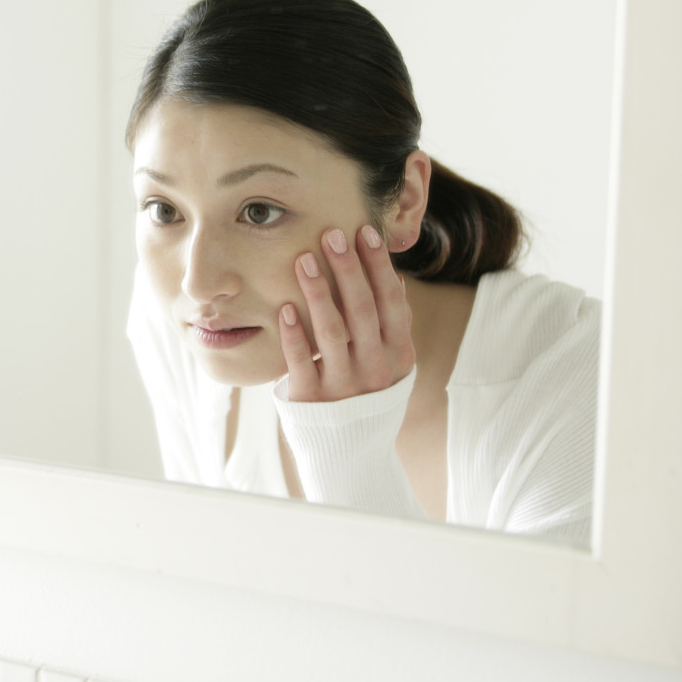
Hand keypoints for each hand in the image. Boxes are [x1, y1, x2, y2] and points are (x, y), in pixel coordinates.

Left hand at [279, 226, 413, 401]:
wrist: (349, 450)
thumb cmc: (368, 390)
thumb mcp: (390, 360)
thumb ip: (392, 324)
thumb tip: (395, 277)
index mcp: (397, 354)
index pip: (390, 302)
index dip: (378, 266)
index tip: (363, 231)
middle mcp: (375, 368)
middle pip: (362, 310)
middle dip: (348, 269)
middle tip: (331, 235)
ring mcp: (343, 385)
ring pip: (332, 332)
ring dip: (318, 293)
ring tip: (303, 259)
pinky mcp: (312, 398)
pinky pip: (301, 361)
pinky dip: (294, 334)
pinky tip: (284, 307)